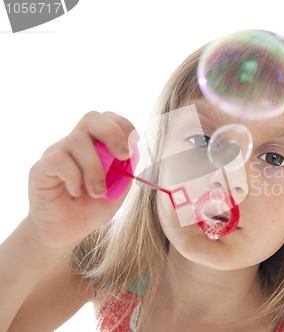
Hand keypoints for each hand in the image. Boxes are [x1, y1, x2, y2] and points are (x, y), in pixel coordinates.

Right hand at [26, 111, 137, 253]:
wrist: (65, 233)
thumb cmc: (91, 208)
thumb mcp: (117, 191)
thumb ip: (126, 171)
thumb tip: (134, 152)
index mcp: (94, 145)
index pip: (107, 118)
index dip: (123, 125)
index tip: (134, 143)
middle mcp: (74, 144)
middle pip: (92, 118)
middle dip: (112, 133)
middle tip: (123, 156)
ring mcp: (56, 154)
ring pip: (77, 140)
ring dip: (94, 168)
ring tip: (98, 192)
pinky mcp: (41, 169)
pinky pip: (59, 160)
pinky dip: (74, 176)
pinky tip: (77, 192)